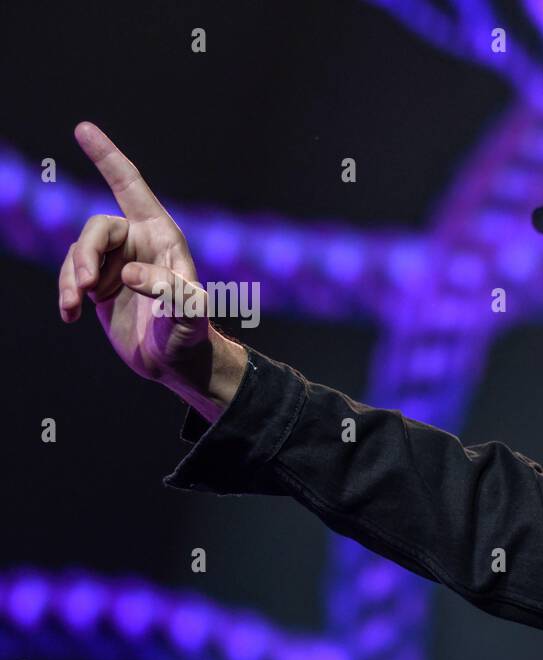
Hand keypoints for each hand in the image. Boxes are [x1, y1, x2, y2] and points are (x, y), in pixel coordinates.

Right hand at [58, 123, 215, 384]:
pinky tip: (70, 315)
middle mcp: (138, 243)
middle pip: (96, 228)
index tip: (83, 128)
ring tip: (74, 306)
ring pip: (78, 255)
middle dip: (85, 255)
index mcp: (163, 236)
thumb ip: (168, 292)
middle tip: (84, 287)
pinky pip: (71, 277)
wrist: (178, 363)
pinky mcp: (99, 285)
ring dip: (71, 279)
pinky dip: (66, 293)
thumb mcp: (190, 314)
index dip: (107, 158)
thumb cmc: (192, 335)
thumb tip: (129, 275)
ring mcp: (116, 263)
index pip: (131, 187)